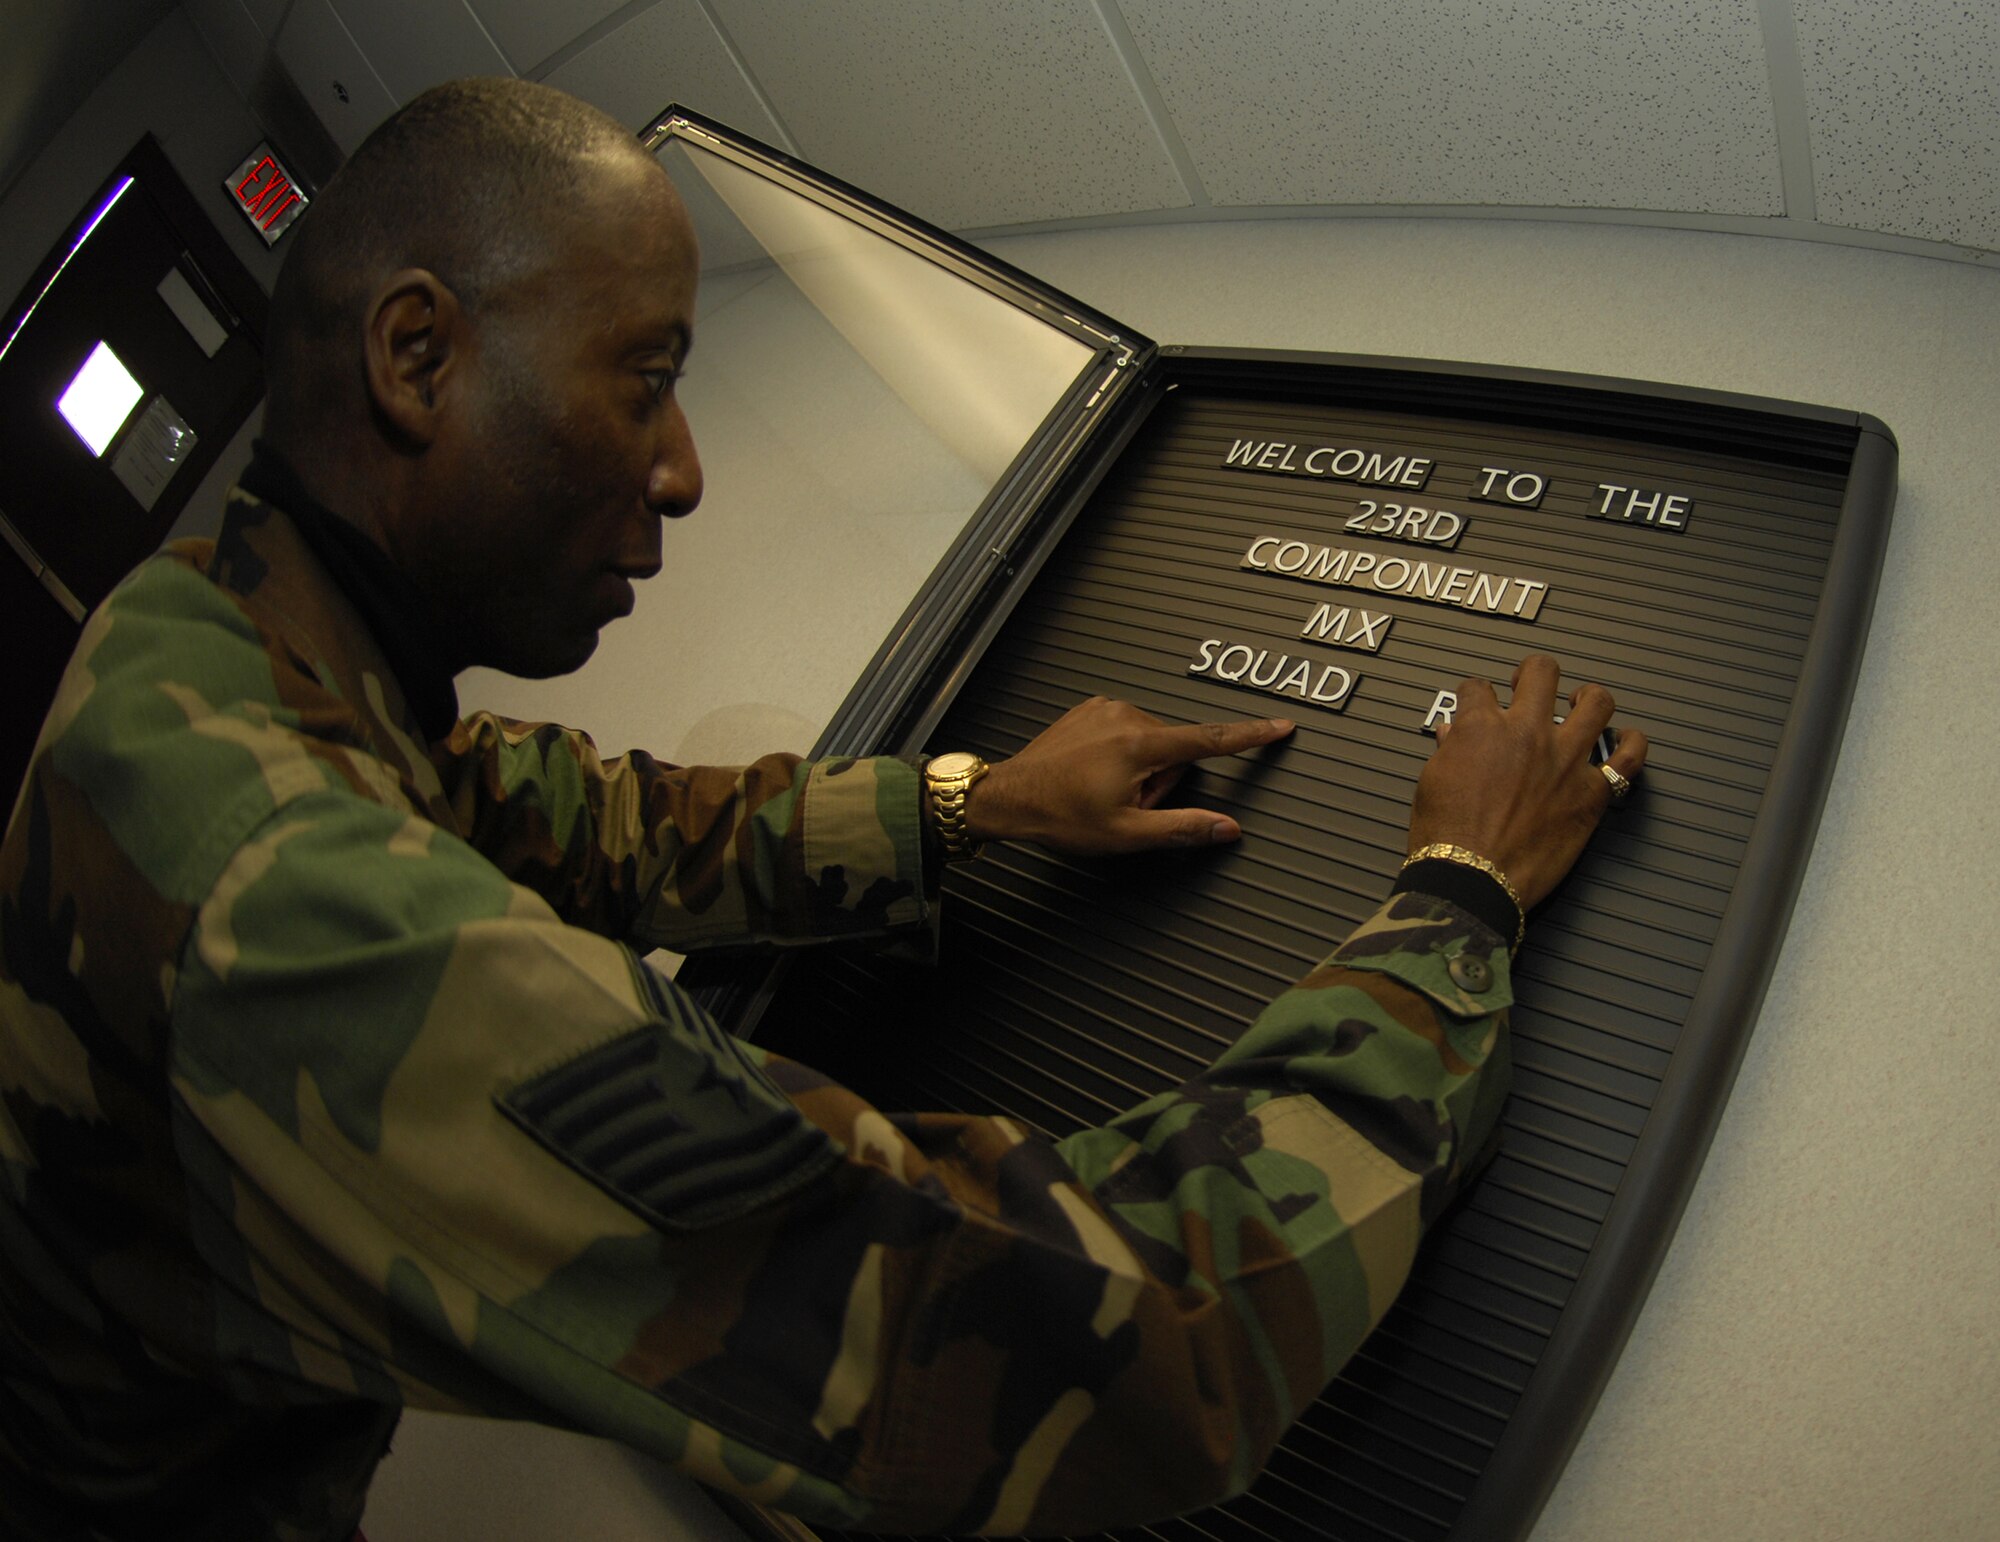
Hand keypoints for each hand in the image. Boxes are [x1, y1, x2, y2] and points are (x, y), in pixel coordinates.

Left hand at [966, 697, 1293, 854]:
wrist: (1009, 797)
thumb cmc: (1060, 816)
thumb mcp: (1126, 835)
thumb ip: (1183, 828)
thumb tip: (1226, 829)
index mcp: (1140, 744)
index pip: (1210, 740)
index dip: (1250, 736)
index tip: (1280, 726)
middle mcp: (1125, 716)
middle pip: (1175, 751)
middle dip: (1162, 781)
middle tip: (1127, 804)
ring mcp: (1105, 709)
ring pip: (1151, 742)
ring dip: (1140, 769)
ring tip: (1104, 791)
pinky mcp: (1090, 709)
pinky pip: (1125, 731)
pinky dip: (1120, 754)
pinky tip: (1093, 775)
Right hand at [1409, 654, 1648, 909]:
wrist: (1472, 879)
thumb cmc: (1446, 838)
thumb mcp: (1431, 784)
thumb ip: (1448, 750)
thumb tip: (1453, 734)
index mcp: (1482, 728)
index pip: (1478, 689)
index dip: (1475, 694)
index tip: (1476, 703)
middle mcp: (1528, 733)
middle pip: (1541, 673)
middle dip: (1531, 674)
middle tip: (1527, 686)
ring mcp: (1565, 759)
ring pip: (1595, 702)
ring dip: (1587, 696)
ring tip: (1581, 701)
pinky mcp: (1591, 793)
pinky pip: (1628, 759)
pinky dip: (1632, 744)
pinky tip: (1627, 738)